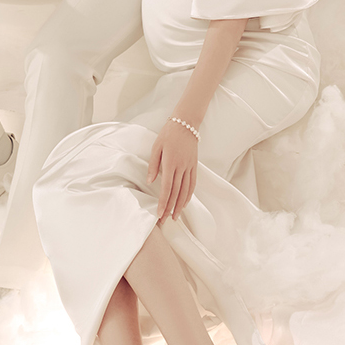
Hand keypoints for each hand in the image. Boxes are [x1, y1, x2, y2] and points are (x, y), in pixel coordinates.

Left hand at [147, 109, 198, 224]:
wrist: (186, 123)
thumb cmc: (168, 134)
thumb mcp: (156, 147)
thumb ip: (153, 165)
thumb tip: (150, 181)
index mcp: (171, 163)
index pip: (167, 188)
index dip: (163, 202)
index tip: (159, 213)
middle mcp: (182, 167)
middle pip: (176, 193)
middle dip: (170, 208)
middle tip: (165, 221)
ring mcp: (190, 167)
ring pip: (185, 191)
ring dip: (180, 206)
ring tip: (175, 217)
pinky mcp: (194, 166)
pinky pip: (193, 184)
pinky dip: (189, 195)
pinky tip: (184, 203)